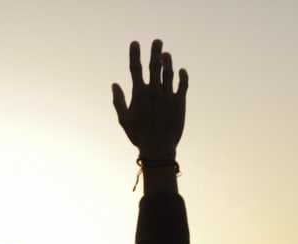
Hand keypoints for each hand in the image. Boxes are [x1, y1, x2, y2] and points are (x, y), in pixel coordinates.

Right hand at [111, 40, 187, 160]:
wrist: (158, 148)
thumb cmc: (138, 135)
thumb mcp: (123, 119)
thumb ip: (118, 100)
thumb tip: (114, 84)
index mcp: (139, 94)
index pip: (135, 68)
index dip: (135, 54)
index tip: (135, 43)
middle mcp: (154, 91)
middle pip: (155, 65)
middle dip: (156, 51)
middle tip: (158, 41)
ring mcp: (168, 95)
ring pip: (169, 71)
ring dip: (168, 61)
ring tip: (166, 54)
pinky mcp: (179, 101)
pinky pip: (183, 84)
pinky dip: (183, 75)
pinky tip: (181, 70)